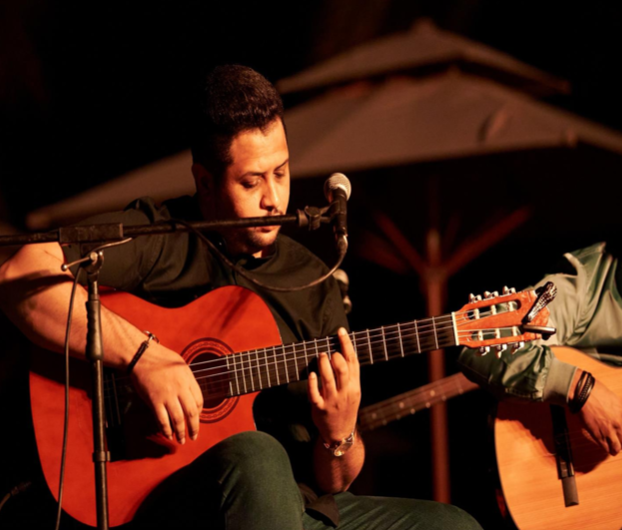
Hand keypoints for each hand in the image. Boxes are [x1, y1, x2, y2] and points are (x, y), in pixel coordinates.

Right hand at [130, 343, 203, 444]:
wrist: (142, 356)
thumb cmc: (161, 358)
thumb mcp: (181, 365)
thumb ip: (187, 380)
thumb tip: (191, 394)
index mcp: (188, 379)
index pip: (199, 400)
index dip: (199, 412)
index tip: (197, 417)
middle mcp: (180, 388)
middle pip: (191, 413)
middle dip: (194, 427)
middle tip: (194, 436)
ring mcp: (167, 395)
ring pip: (178, 419)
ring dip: (181, 432)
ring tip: (181, 439)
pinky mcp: (154, 400)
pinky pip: (162, 419)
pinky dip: (166, 429)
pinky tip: (168, 434)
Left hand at [308, 328, 360, 442]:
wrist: (341, 433)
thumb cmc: (345, 407)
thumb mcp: (353, 391)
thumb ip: (349, 373)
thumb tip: (342, 350)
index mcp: (354, 386)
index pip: (352, 361)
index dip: (346, 344)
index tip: (341, 331)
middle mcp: (345, 392)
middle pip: (342, 369)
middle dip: (335, 356)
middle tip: (329, 351)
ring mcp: (332, 401)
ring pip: (329, 379)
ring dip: (323, 364)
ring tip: (320, 356)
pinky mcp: (320, 408)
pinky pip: (315, 394)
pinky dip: (313, 383)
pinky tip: (311, 374)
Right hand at [577, 379, 621, 455]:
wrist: (583, 394)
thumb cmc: (598, 393)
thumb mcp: (617, 401)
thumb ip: (621, 412)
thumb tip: (620, 417)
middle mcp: (618, 425)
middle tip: (620, 443)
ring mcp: (607, 431)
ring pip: (616, 448)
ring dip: (616, 449)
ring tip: (614, 448)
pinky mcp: (596, 434)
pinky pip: (604, 446)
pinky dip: (606, 448)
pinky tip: (605, 446)